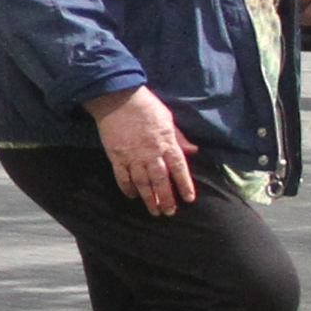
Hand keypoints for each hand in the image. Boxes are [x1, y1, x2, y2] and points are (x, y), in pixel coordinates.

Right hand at [90, 84, 197, 216]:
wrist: (117, 97)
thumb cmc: (146, 105)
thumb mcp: (168, 118)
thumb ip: (179, 138)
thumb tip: (194, 151)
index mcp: (166, 142)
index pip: (179, 168)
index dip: (184, 185)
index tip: (188, 199)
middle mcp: (151, 153)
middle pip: (160, 181)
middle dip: (166, 199)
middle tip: (169, 212)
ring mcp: (133, 156)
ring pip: (143, 183)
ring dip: (149, 199)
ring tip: (154, 211)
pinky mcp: (116, 156)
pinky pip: (123, 177)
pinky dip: (127, 188)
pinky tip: (132, 196)